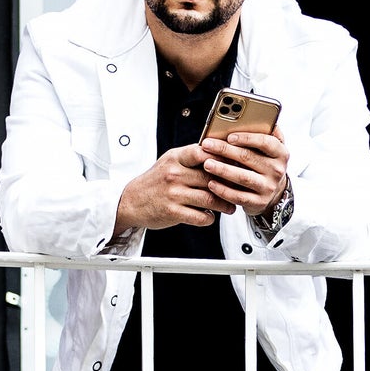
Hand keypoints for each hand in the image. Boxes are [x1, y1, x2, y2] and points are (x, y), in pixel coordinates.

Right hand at [114, 145, 230, 232]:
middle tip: (238, 190)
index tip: (234, 164)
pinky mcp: (173, 212)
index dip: (221, 157)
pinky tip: (210, 216)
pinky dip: (209, 218)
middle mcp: (174, 174)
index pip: (202, 152)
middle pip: (211, 178)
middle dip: (228, 185)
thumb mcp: (170, 161)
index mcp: (175, 158)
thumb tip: (221, 154)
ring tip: (230, 206)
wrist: (131, 201)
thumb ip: (191, 157)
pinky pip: (200, 216)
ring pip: (210, 198)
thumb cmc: (155, 181)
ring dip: (224, 204)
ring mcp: (174, 194)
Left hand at [199, 129, 288, 219]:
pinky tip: (211, 183)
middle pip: (248, 157)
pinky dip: (223, 190)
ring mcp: (268, 187)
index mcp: (280, 153)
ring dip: (222, 170)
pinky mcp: (259, 202)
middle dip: (225, 150)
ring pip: (243, 177)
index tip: (229, 136)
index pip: (266, 142)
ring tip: (206, 163)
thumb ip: (264, 132)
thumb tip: (254, 114)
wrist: (273, 192)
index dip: (247, 138)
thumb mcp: (270, 148)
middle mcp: (277, 170)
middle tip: (206, 145)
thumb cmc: (264, 163)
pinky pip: (239, 197)